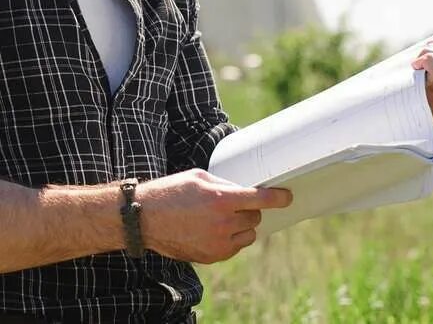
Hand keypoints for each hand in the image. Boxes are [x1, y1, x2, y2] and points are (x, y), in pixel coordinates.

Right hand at [136, 169, 291, 263]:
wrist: (145, 218)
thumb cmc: (170, 192)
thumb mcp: (198, 177)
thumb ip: (225, 184)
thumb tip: (244, 191)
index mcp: (221, 200)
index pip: (260, 200)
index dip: (278, 198)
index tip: (287, 197)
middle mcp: (223, 223)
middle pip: (255, 217)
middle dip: (248, 209)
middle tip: (230, 204)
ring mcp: (219, 243)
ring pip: (248, 235)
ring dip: (241, 226)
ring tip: (220, 218)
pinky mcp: (213, 256)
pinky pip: (234, 247)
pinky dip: (230, 239)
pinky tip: (211, 229)